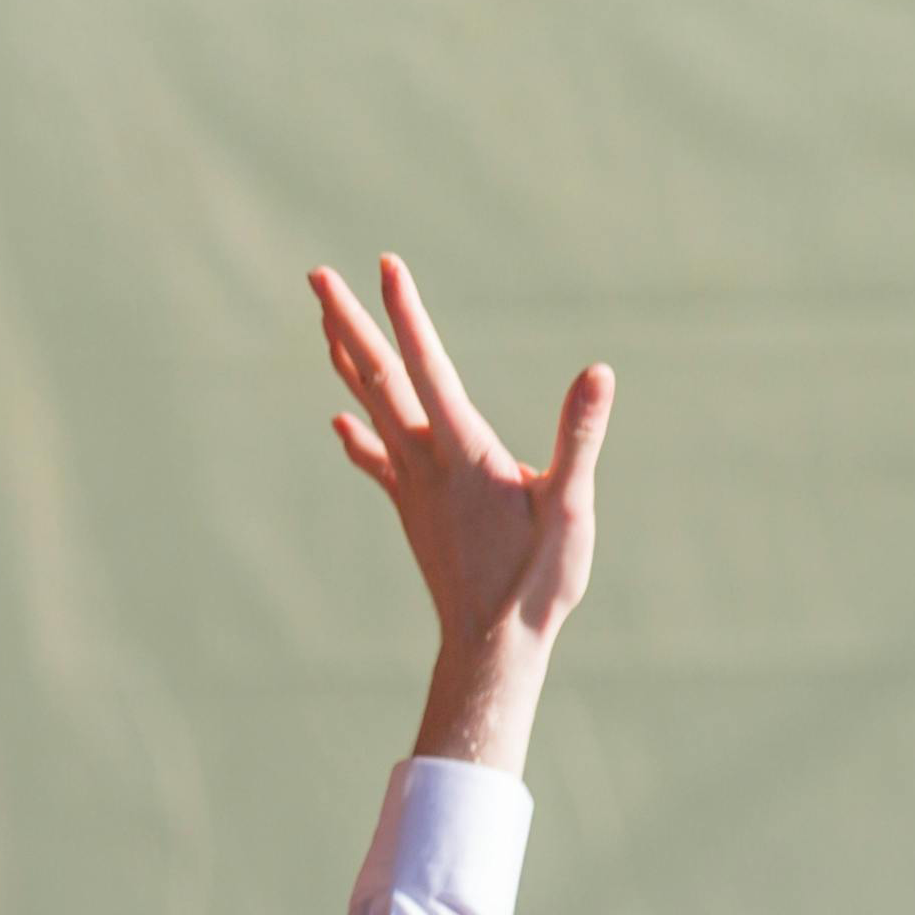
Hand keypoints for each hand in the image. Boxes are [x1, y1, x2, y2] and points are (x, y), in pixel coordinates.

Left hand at [308, 257, 613, 778]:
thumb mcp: (571, 507)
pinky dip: (358, 435)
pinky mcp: (413, 511)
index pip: (428, 367)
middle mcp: (427, 462)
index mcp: (464, 453)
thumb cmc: (537, 583)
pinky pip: (378, 461)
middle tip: (316, 276)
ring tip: (325, 323)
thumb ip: (578, 437)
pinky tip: (340, 424)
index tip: (385, 264)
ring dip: (347, 362)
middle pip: (379, 378)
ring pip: (371, 409)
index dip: (407, 313)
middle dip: (348, 322)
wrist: (491, 650)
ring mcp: (413, 487)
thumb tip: (597, 373)